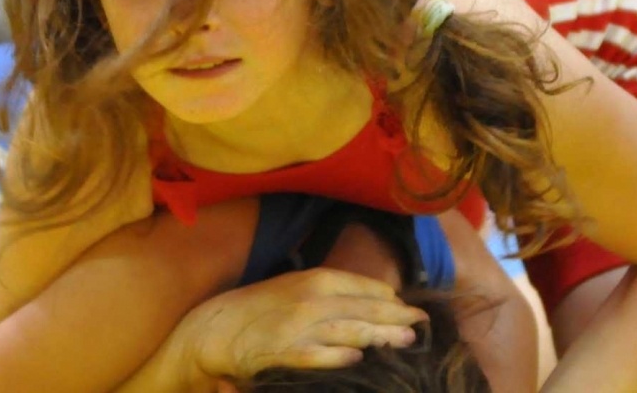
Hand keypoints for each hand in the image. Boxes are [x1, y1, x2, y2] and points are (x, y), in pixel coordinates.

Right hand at [178, 268, 427, 382]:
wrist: (214, 327)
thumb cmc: (257, 307)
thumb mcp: (293, 287)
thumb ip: (326, 292)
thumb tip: (362, 299)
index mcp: (314, 279)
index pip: (363, 286)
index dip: (390, 298)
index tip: (410, 307)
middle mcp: (311, 299)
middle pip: (364, 308)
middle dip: (396, 316)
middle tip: (422, 324)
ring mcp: (298, 327)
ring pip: (350, 329)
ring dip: (381, 335)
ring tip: (405, 340)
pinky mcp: (285, 353)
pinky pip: (318, 354)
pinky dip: (339, 355)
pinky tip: (359, 358)